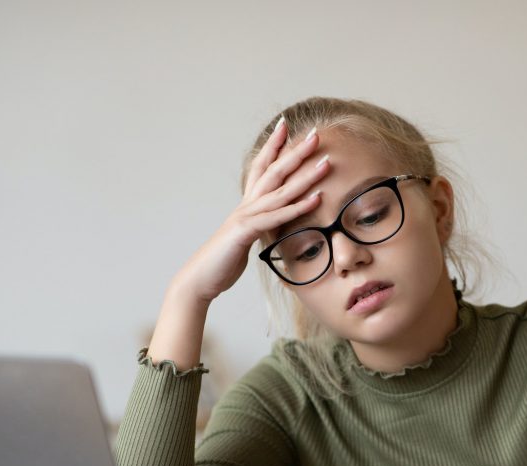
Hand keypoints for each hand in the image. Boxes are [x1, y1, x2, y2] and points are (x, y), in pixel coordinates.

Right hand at [176, 119, 330, 302]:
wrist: (201, 278)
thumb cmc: (223, 260)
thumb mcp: (246, 239)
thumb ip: (260, 226)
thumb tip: (274, 223)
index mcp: (246, 203)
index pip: (260, 167)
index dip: (273, 145)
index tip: (286, 125)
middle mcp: (246, 204)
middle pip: (274, 170)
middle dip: (295, 150)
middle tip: (315, 133)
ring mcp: (246, 215)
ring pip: (280, 190)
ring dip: (305, 175)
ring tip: (326, 161)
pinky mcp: (247, 231)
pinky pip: (277, 216)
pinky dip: (298, 206)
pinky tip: (316, 198)